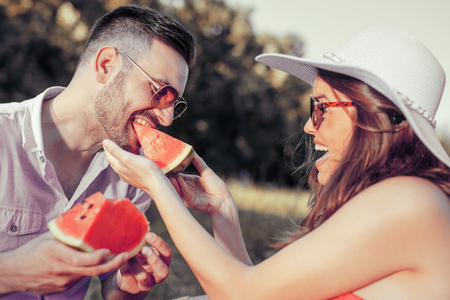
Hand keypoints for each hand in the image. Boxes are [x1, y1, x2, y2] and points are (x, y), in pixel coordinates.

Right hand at [0, 232, 126, 295]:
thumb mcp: (48, 237)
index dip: (96, 258)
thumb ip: (67, 229)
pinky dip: (90, 271)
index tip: (109, 251)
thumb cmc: (32, 250)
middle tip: (126, 256)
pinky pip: (80, 279)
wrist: (13, 274)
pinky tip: (97, 263)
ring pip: (88, 275)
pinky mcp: (63, 288)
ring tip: (118, 256)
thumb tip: (86, 213)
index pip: (80, 260)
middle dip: (112, 265)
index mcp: (56, 255)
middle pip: (91, 271)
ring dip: (103, 267)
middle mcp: (61, 271)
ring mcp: (63, 283)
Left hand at [103, 139, 165, 195]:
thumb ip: (116, 151)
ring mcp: (128, 177)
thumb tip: (105, 142)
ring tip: (118, 152)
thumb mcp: (129, 158)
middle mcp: (121, 173)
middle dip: (111, 153)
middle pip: (113, 161)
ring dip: (117, 159)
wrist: (156, 184)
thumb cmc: (145, 170)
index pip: (109, 156)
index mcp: (119, 167)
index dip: (107, 148)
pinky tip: (128, 164)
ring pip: (119, 166)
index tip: (106, 140)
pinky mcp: (135, 179)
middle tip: (111, 145)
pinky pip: (126, 170)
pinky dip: (124, 164)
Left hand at [114, 233, 170, 293]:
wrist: (129, 274)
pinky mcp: (134, 288)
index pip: (167, 253)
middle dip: (153, 259)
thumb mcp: (144, 249)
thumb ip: (143, 242)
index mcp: (164, 261)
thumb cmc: (139, 256)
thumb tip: (138, 226)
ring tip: (128, 255)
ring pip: (143, 277)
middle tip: (144, 249)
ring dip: (135, 265)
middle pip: (163, 271)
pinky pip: (128, 279)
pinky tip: (120, 260)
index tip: (149, 234)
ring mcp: (147, 284)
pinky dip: (124, 268)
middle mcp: (159, 274)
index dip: (159, 244)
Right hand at [169, 154, 232, 216]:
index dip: (173, 169)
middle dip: (170, 175)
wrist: (223, 200)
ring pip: (177, 187)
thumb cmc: (217, 187)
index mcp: (190, 181)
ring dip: (172, 181)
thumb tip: (192, 151)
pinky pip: (183, 192)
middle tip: (164, 168)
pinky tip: (178, 179)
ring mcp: (187, 195)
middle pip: (175, 181)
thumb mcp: (206, 172)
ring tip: (168, 173)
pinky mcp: (189, 201)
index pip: (178, 174)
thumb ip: (198, 162)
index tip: (167, 163)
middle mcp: (187, 188)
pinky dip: (180, 186)